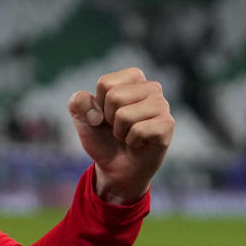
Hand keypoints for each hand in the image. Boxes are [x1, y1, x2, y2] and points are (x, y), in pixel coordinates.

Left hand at [68, 68, 173, 204]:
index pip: (105, 83)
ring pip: (125, 115)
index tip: (106, 115)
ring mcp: (162, 105)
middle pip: (114, 97)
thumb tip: (95, 110)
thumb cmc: (103, 137)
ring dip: (120, 132)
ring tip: (128, 135)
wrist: (115, 168)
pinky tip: (139, 143)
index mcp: (133, 78)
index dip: (98, 105)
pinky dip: (131, 142)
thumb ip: (78, 102)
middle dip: (109, 119)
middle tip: (119, 127)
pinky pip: (138, 131)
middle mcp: (152, 87)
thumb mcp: (83, 118)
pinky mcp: (167, 125)